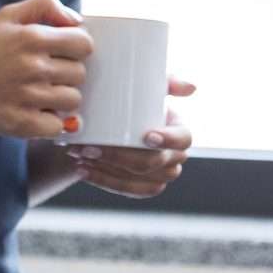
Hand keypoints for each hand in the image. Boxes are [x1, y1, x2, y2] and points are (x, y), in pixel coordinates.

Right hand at [0, 0, 93, 139]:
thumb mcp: (6, 15)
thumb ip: (45, 5)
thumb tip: (77, 20)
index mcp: (33, 38)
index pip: (84, 44)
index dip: (77, 49)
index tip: (62, 54)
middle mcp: (34, 67)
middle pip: (80, 73)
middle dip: (67, 73)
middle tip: (45, 74)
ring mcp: (29, 97)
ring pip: (73, 100)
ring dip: (61, 98)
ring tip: (40, 93)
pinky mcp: (22, 124)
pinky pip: (58, 125)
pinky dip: (50, 121)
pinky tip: (35, 112)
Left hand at [68, 79, 197, 197]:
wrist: (111, 123)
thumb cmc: (134, 101)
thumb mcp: (148, 87)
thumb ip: (167, 81)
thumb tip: (191, 88)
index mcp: (180, 132)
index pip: (183, 139)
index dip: (169, 140)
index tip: (146, 136)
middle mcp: (175, 158)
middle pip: (154, 164)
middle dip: (121, 156)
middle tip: (91, 145)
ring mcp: (159, 176)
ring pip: (139, 180)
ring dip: (108, 170)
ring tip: (82, 156)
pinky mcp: (142, 188)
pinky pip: (128, 190)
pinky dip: (104, 181)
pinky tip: (83, 170)